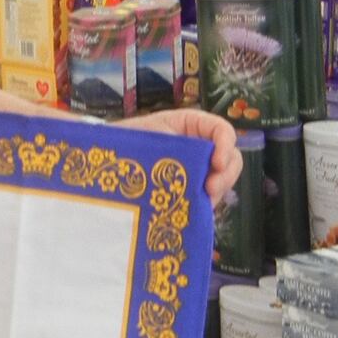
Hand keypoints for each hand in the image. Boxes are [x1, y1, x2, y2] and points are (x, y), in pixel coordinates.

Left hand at [125, 107, 241, 203]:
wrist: (106, 161)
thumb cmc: (124, 140)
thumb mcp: (144, 132)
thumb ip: (163, 138)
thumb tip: (161, 148)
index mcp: (191, 125)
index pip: (221, 130)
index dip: (226, 144)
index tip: (217, 163)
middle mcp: (199, 148)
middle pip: (231, 159)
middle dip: (226, 175)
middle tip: (210, 190)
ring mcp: (197, 171)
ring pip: (220, 182)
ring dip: (216, 193)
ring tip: (201, 204)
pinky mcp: (190, 192)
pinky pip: (206, 200)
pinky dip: (203, 207)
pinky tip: (192, 213)